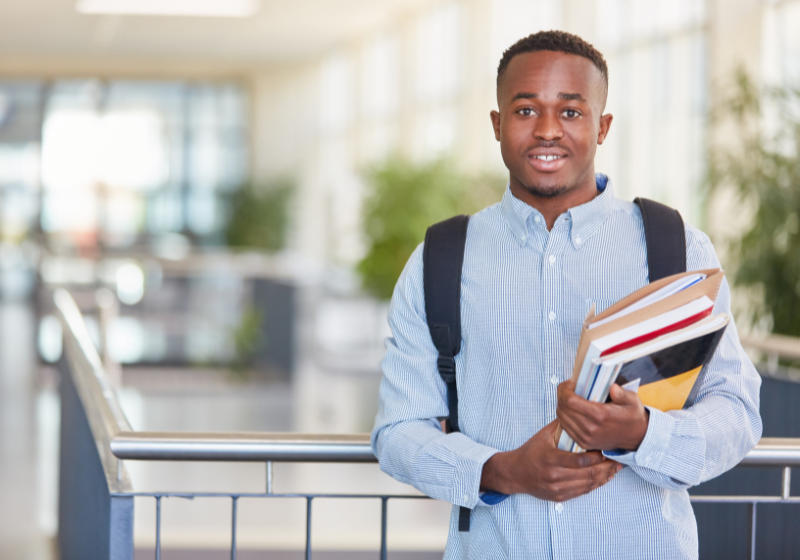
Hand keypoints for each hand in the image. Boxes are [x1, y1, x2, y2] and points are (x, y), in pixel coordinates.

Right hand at [480, 419, 621, 501]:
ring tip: (615, 469)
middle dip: (606, 468)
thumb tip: (580, 414)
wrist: (515, 473)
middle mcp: (553, 476)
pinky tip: (604, 478)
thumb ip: (562, 427)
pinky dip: (595, 485)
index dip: (596, 457)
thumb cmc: (531, 451)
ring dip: (604, 477)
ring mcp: (556, 488)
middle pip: (587, 475)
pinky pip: (582, 492)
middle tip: (618, 461)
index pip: (579, 461)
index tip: (606, 451)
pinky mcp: (559, 497)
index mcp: (550, 459)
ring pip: (587, 485)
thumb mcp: (543, 435)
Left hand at [557, 380, 648, 451]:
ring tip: (570, 398)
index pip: (570, 401)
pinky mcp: (584, 443)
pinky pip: (565, 427)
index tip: (571, 383)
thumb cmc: (632, 416)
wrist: (637, 438)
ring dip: (561, 405)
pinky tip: (571, 410)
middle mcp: (591, 428)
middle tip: (569, 388)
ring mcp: (586, 437)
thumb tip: (612, 388)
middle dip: (561, 395)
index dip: (565, 389)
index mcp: (601, 415)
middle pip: (562, 408)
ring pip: (561, 418)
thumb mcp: (632, 401)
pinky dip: (564, 416)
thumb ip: (622, 394)